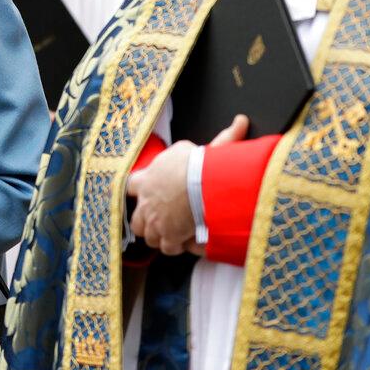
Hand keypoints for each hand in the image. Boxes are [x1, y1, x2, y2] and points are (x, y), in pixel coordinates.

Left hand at [127, 115, 248, 255]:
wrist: (197, 187)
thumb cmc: (192, 166)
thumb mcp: (195, 148)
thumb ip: (218, 140)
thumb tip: (241, 121)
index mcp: (145, 180)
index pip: (129, 184)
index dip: (135, 189)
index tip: (139, 191)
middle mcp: (145, 203)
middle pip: (135, 219)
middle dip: (145, 221)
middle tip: (159, 218)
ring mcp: (155, 223)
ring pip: (148, 236)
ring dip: (159, 235)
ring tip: (172, 231)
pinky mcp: (169, 238)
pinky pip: (168, 248)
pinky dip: (176, 246)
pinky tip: (186, 241)